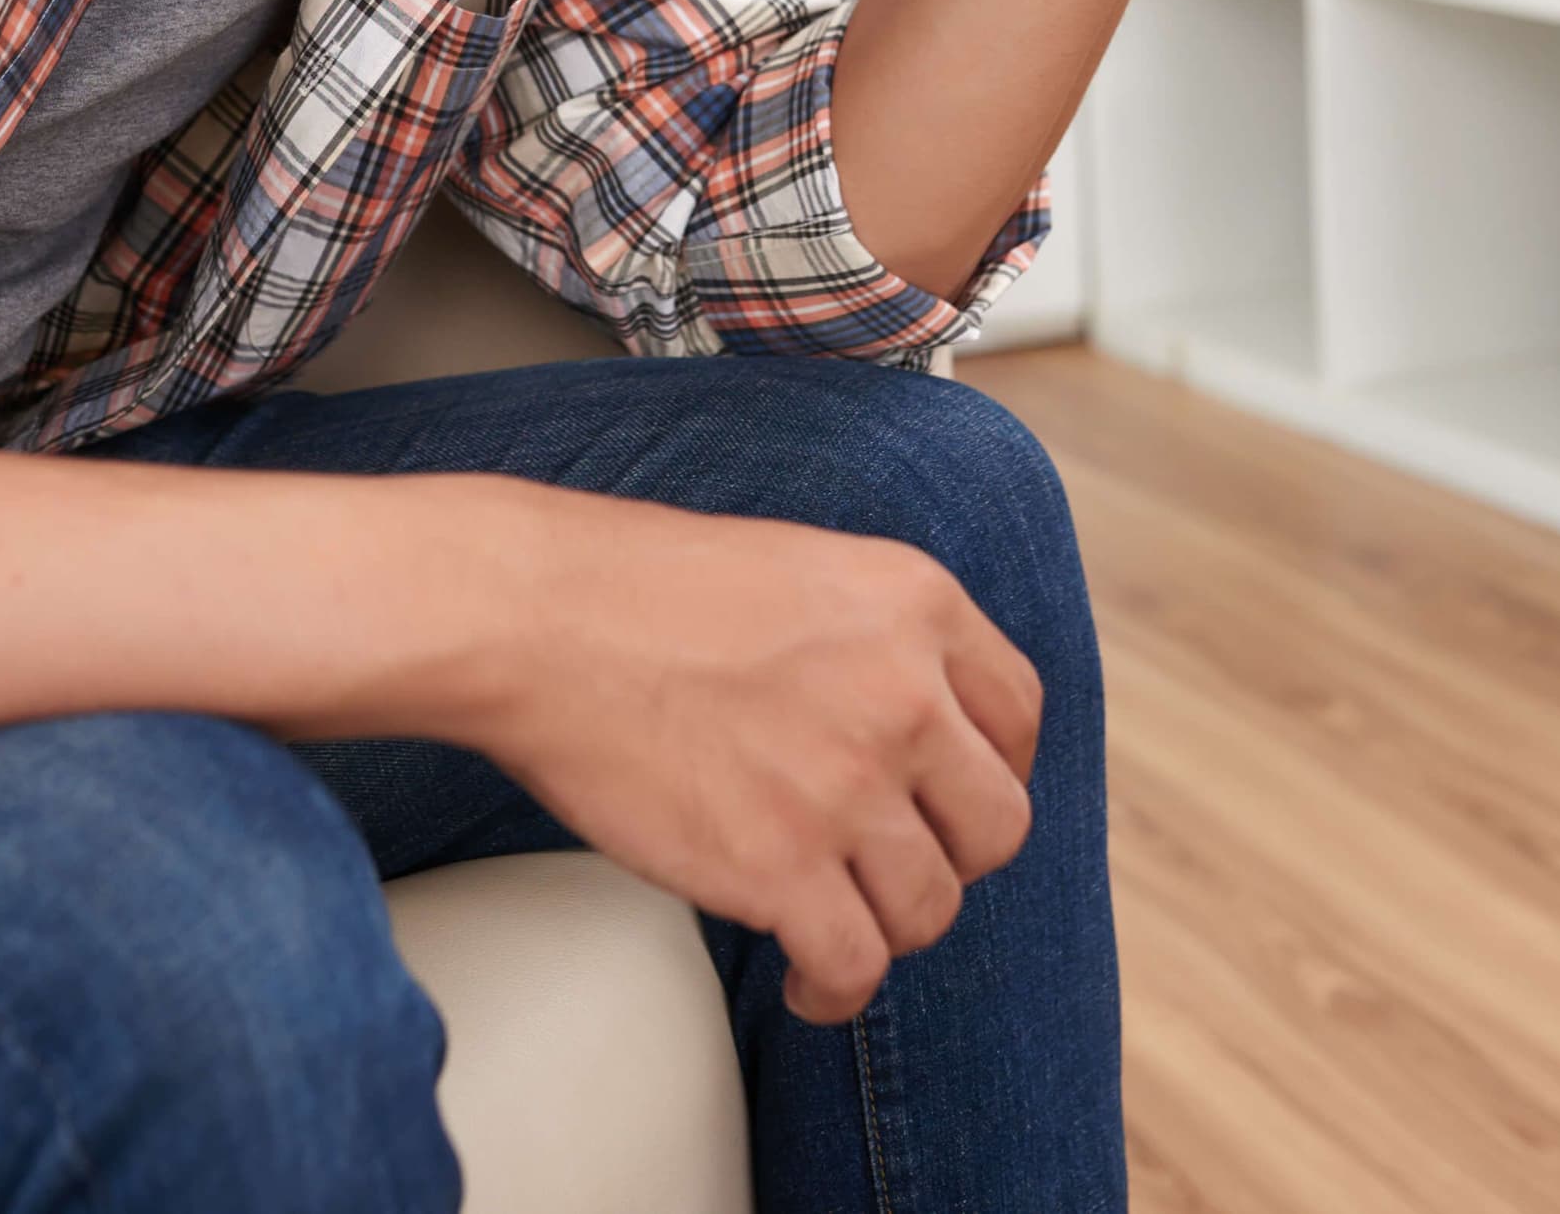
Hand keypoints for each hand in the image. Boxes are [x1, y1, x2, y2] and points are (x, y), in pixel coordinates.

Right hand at [463, 487, 1040, 1024]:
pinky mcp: (782, 868)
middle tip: (894, 864)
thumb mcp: (804, 567)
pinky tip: (805, 984)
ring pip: (931, 908)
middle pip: (998, 825)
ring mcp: (848, 786)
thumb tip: (911, 720)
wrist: (540, 618)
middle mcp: (904, 695)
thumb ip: (877, 637)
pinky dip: (835, 992)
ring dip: (887, 927)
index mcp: (915, 604)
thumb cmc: (638, 588)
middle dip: (951, 858)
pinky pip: (856, 967)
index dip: (992, 770)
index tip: (949, 799)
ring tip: (836, 925)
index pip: (1018, 715)